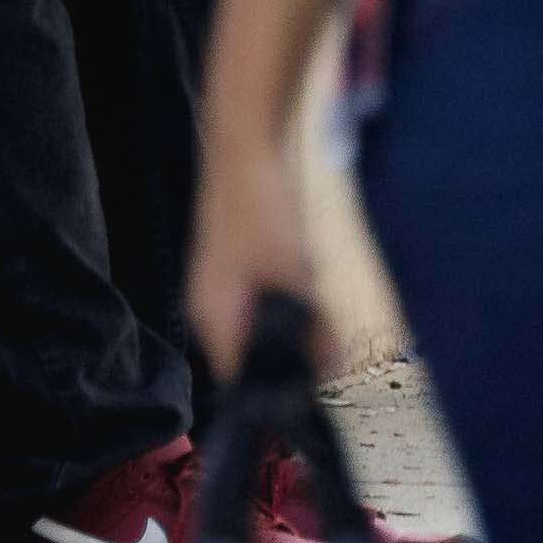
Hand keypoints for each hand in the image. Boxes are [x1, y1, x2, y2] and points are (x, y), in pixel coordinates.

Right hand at [184, 126, 314, 377]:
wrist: (245, 146)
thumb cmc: (259, 208)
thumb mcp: (291, 269)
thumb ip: (309, 321)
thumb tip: (330, 368)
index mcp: (214, 317)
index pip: (238, 377)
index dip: (272, 392)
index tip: (308, 396)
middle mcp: (211, 307)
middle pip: (251, 352)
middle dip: (289, 355)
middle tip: (325, 350)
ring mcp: (224, 284)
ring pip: (263, 323)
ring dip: (293, 323)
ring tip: (320, 313)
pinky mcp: (240, 264)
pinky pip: (268, 297)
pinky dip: (291, 297)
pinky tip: (309, 280)